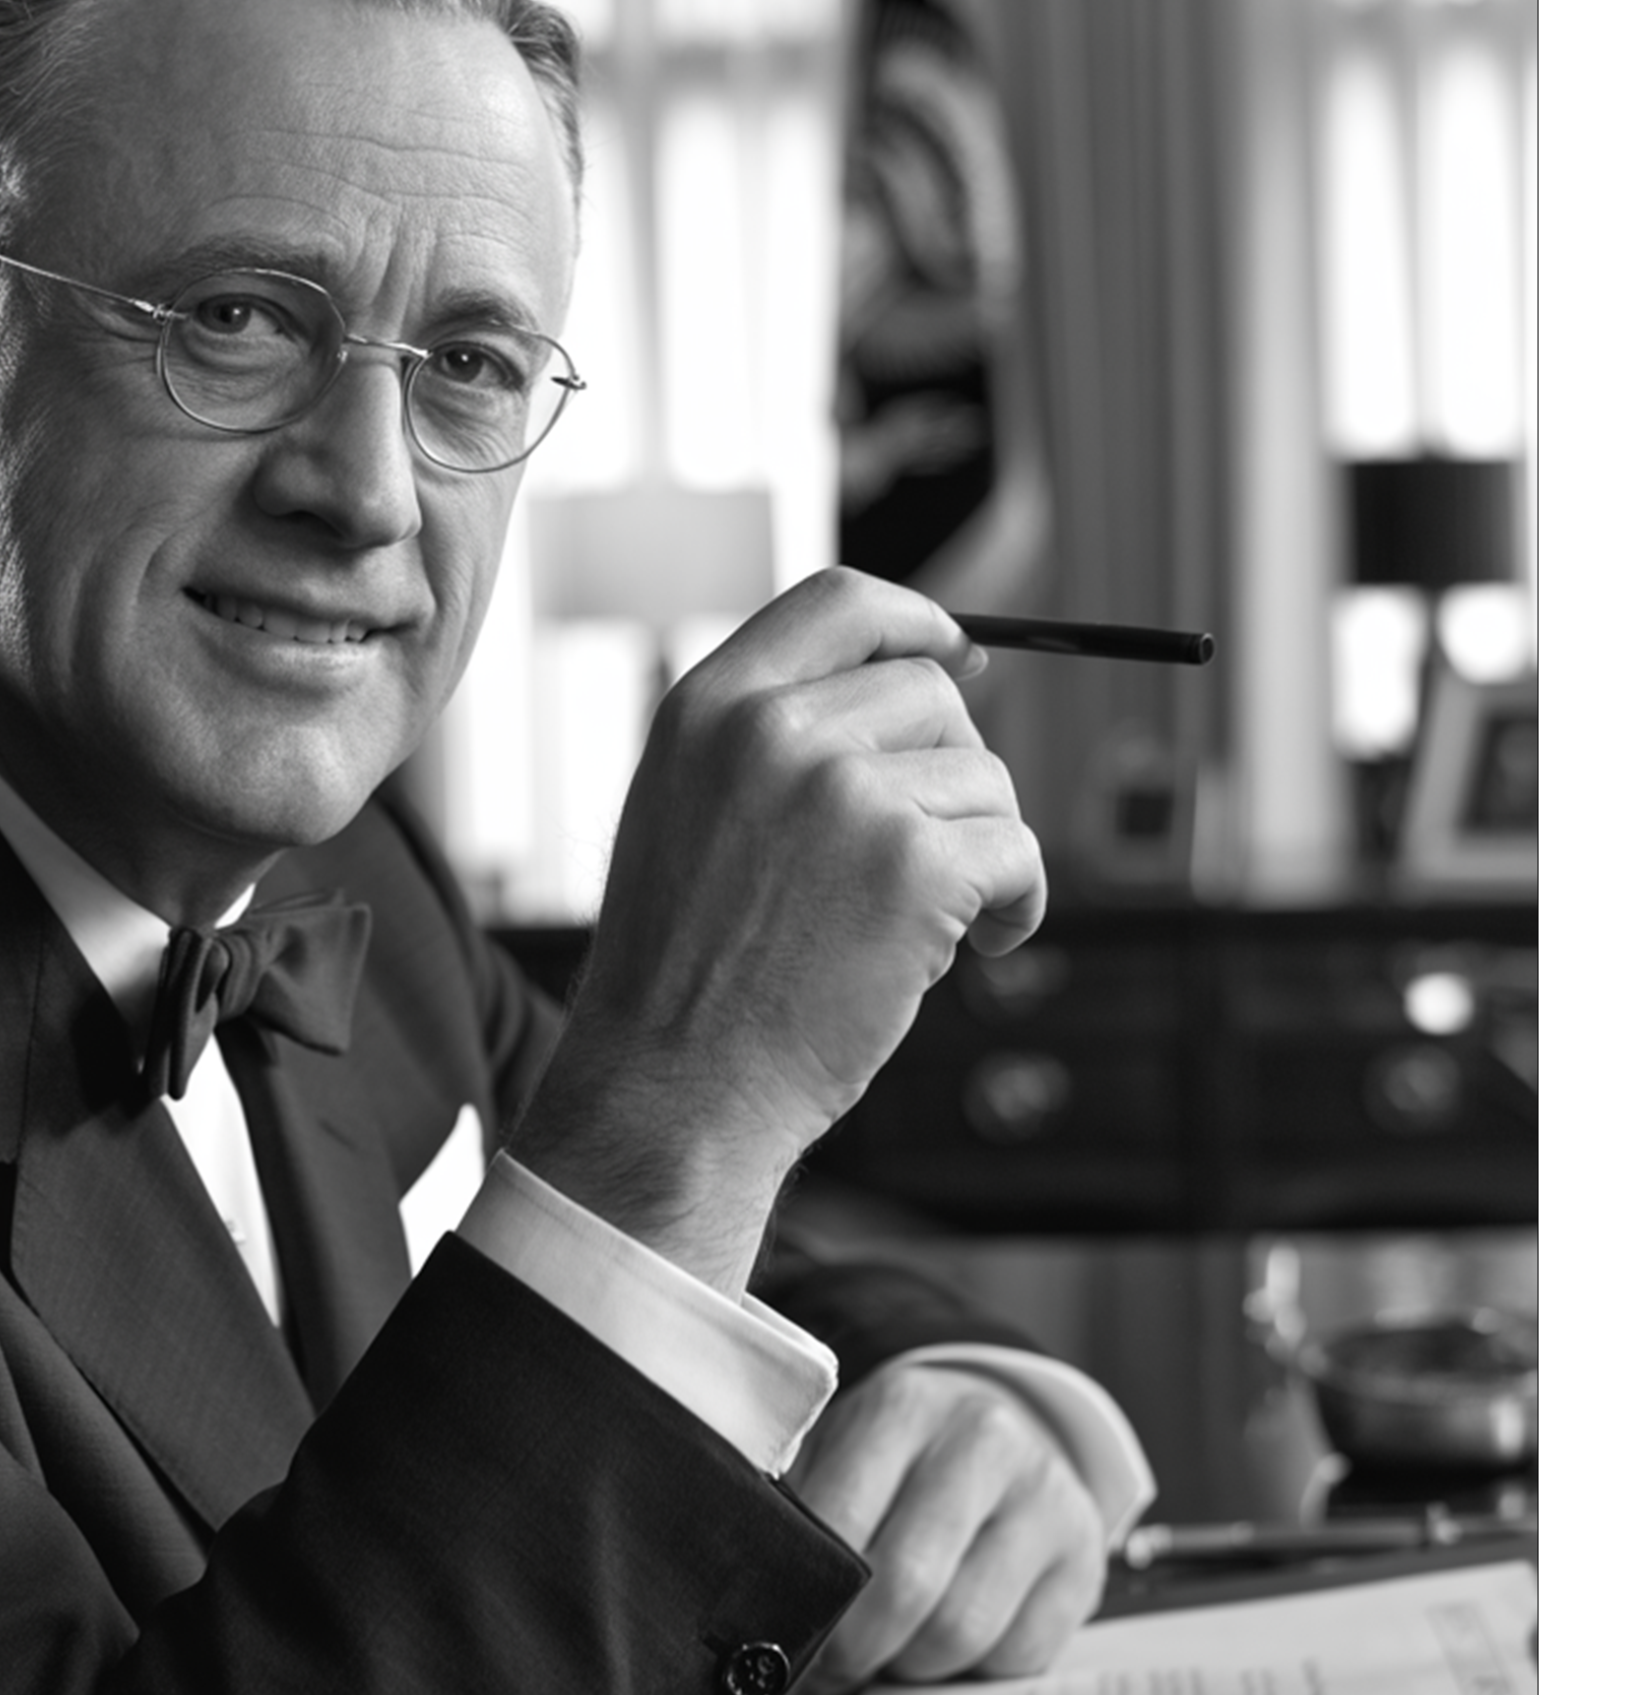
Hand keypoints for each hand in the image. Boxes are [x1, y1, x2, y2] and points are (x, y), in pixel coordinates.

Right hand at [510, 568, 1042, 1293]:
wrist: (673, 1092)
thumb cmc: (685, 975)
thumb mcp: (687, 813)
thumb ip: (770, 739)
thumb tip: (927, 675)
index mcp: (707, 707)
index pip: (841, 602)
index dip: (921, 621)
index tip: (965, 657)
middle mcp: (772, 731)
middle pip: (932, 694)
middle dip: (956, 772)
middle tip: (934, 855)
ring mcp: (843, 793)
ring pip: (985, 779)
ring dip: (983, 851)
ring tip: (936, 927)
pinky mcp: (912, 864)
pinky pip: (1018, 851)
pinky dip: (1020, 904)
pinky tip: (979, 950)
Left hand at [783, 1365, 1107, 1694]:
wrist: (1007, 1430)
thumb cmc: (897, 1458)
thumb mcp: (841, 1451)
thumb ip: (802, 1510)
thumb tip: (760, 1609)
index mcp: (903, 1406)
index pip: (842, 1520)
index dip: (811, 1597)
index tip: (788, 1635)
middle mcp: (984, 1440)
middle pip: (907, 1585)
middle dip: (857, 1650)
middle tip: (833, 1670)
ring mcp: (1045, 1498)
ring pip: (962, 1632)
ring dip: (913, 1667)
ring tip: (889, 1655)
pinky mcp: (1085, 1559)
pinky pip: (1019, 1656)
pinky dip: (973, 1673)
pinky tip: (947, 1646)